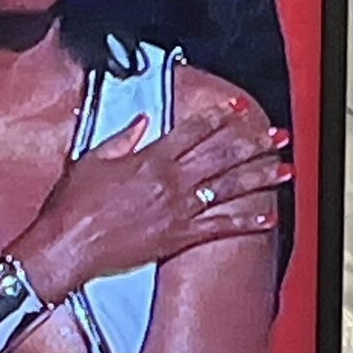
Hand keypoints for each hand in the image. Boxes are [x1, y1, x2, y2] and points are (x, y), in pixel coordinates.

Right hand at [14, 96, 291, 303]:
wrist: (68, 243)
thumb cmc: (73, 205)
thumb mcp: (92, 160)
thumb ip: (122, 139)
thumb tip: (143, 122)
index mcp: (150, 158)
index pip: (194, 130)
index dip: (219, 117)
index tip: (238, 109)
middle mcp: (171, 181)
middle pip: (222, 155)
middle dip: (253, 142)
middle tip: (277, 135)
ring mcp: (178, 210)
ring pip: (229, 188)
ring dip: (260, 176)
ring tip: (284, 168)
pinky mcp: (178, 237)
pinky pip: (221, 227)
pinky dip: (247, 222)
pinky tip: (268, 217)